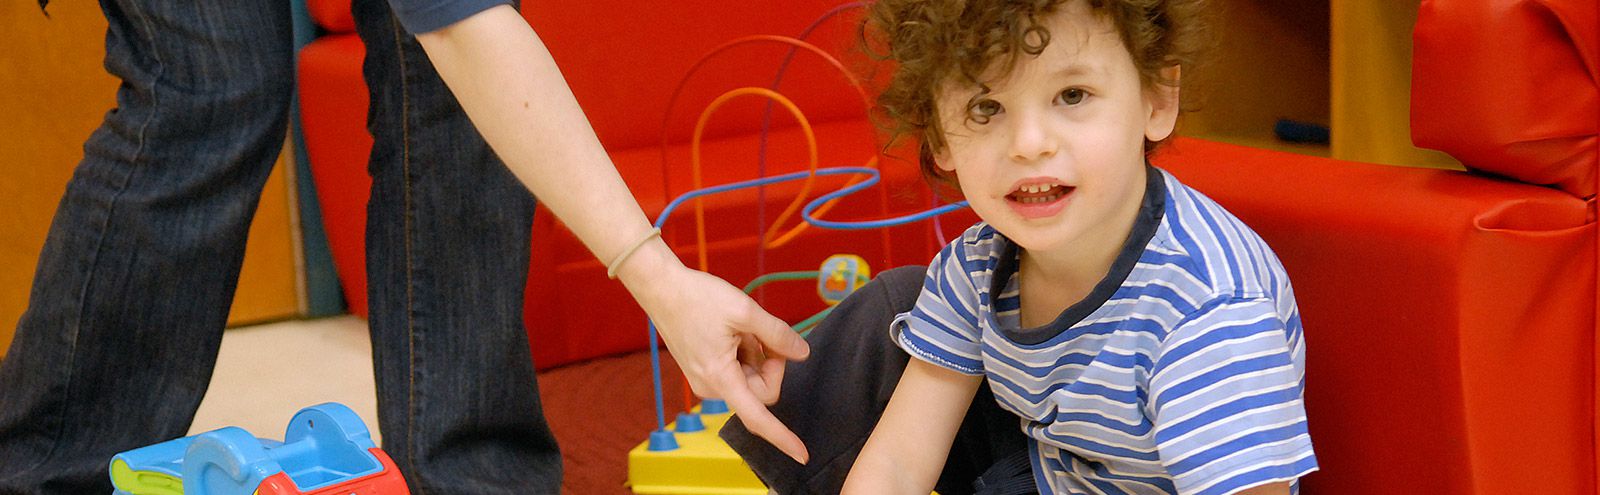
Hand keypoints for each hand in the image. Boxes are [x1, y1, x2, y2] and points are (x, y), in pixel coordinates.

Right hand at [617, 241, 811, 463]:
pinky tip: (734, 332)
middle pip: (762, 391)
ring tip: (742, 328)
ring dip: (757, 355)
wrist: (662, 288)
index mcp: (720, 376)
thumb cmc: (698, 297)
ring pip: (751, 380)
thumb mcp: (745, 310)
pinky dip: (745, 354)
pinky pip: (738, 372)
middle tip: (765, 333)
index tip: (801, 454)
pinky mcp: (705, 372)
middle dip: (771, 363)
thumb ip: (778, 334)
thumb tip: (802, 353)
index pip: (757, 417)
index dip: (781, 436)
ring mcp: (706, 381)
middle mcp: (711, 387)